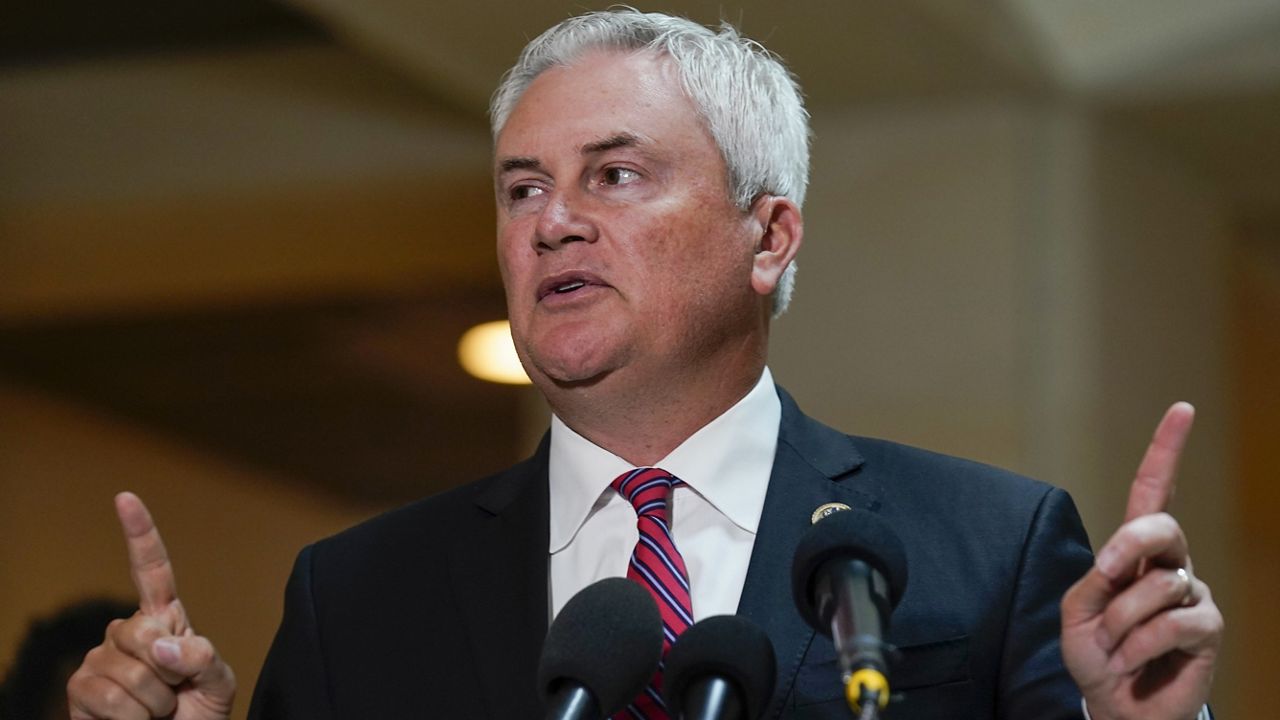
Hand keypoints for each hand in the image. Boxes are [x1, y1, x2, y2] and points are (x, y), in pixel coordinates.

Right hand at [67, 492, 235, 719]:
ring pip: (130, 671)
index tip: (126, 498)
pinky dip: (131, 718)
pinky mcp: (79, 688)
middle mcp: (126, 632)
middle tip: (174, 695)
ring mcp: (99, 658)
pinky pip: (107, 696)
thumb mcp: (218, 683)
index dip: (139, 533)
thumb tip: (161, 644)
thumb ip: (203, 658)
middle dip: (168, 672)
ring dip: (152, 702)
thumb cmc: (197, 714)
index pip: (152, 571)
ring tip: (155, 713)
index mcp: (165, 620)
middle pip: (143, 631)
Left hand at [1061, 403, 1223, 719]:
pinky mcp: (1207, 628)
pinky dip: (1139, 645)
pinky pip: (1172, 623)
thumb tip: (1123, 563)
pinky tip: (1134, 661)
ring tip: (1116, 647)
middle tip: (1105, 573)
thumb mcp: (1078, 612)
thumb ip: (1096, 580)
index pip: (1152, 492)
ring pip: (1157, 585)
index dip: (1166, 451)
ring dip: (1121, 622)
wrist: (1113, 703)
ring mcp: (1192, 594)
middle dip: (1129, 544)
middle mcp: (1169, 564)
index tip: (1183, 410)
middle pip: (1160, 526)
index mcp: (1134, 550)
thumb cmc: (1095, 653)